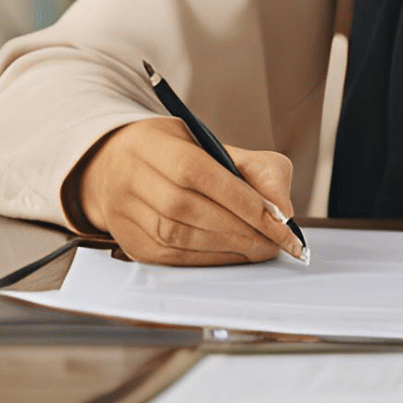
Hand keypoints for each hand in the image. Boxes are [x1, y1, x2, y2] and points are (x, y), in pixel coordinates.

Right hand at [72, 117, 304, 265]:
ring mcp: (124, 213)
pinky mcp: (129, 242)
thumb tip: (282, 211)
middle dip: (241, 229)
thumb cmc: (177, 153)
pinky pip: (171, 258)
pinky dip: (210, 259)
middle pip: (188, 209)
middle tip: (277, 241)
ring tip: (261, 248)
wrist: (119, 166)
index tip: (282, 221)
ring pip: (179, 237)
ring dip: (228, 248)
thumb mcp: (215, 143)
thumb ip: (255, 169)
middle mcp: (129, 178)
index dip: (243, 200)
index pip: (199, 173)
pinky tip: (234, 255)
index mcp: (151, 143)